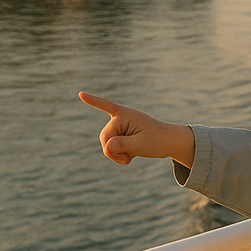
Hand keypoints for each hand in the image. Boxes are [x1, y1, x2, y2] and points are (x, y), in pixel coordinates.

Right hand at [79, 91, 194, 167]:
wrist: (170, 142)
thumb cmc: (158, 141)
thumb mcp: (141, 145)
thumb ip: (122, 145)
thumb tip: (107, 147)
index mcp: (125, 115)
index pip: (106, 108)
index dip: (92, 101)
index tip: (80, 94)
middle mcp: (121, 117)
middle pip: (105, 139)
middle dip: (114, 152)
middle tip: (131, 156)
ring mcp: (121, 125)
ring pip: (107, 145)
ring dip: (117, 154)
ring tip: (132, 154)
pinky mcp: (123, 132)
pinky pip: (110, 136)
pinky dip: (110, 147)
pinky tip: (106, 143)